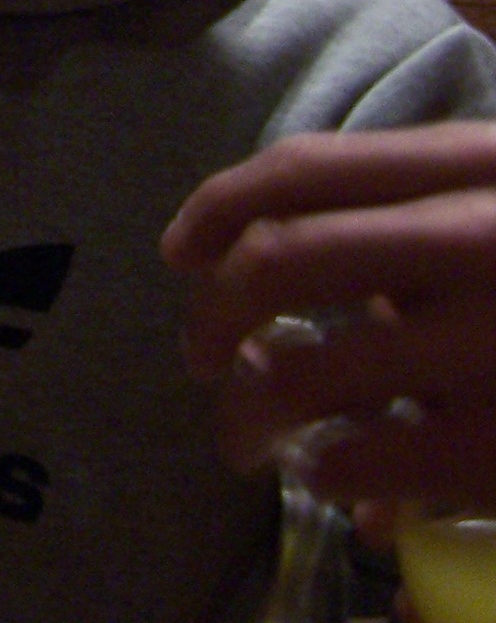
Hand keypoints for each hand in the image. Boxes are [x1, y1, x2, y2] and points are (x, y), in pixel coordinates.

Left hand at [161, 123, 495, 508]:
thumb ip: (427, 211)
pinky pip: (383, 458)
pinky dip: (335, 471)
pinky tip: (333, 481)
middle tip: (199, 359)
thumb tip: (291, 251)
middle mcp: (485, 238)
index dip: (217, 208)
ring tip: (242, 437)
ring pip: (312, 372)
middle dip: (216, 315)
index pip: (307, 169)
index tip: (179, 254)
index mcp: (483, 164)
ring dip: (251, 410)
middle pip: (281, 264)